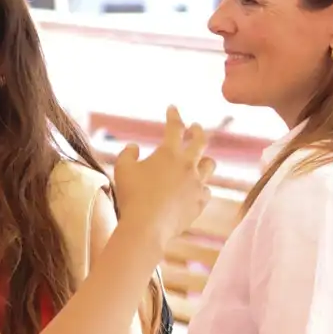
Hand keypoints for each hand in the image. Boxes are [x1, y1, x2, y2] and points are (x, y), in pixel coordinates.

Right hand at [113, 108, 212, 253]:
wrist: (148, 226)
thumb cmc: (132, 195)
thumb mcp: (122, 169)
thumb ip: (128, 153)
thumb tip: (134, 147)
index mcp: (169, 153)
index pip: (175, 127)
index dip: (174, 115)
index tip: (173, 108)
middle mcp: (187, 165)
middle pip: (201, 141)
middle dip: (197, 131)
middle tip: (195, 127)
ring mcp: (196, 184)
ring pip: (210, 165)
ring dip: (204, 160)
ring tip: (200, 161)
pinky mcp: (200, 202)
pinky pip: (206, 190)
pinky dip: (201, 188)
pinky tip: (196, 190)